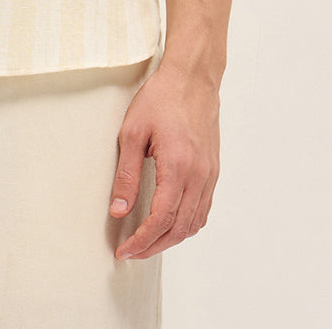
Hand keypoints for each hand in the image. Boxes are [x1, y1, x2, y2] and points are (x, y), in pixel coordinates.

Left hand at [109, 59, 220, 258]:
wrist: (192, 78)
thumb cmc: (161, 99)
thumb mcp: (132, 132)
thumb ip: (126, 174)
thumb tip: (118, 210)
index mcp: (178, 167)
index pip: (160, 220)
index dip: (141, 241)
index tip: (123, 251)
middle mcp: (199, 176)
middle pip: (179, 228)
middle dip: (153, 246)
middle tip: (131, 252)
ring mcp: (209, 175)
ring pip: (194, 223)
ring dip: (170, 239)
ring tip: (147, 242)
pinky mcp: (213, 171)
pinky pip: (203, 209)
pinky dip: (187, 224)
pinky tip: (170, 224)